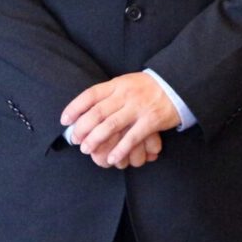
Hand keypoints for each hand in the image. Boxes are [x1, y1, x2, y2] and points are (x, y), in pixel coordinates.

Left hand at [61, 73, 179, 168]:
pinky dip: (121, 149)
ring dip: (96, 139)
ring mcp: (138, 108)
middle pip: (97, 112)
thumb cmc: (146, 87)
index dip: (75, 108)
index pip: (89, 95)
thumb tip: (86, 109)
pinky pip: (132, 137)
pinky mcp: (152, 120)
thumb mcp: (125, 83)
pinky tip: (112, 158)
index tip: (64, 120)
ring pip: (111, 125)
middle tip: (74, 140)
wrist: (177, 85)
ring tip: (86, 150)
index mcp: (116, 85)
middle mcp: (124, 95)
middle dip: (82, 128)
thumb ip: (108, 93)